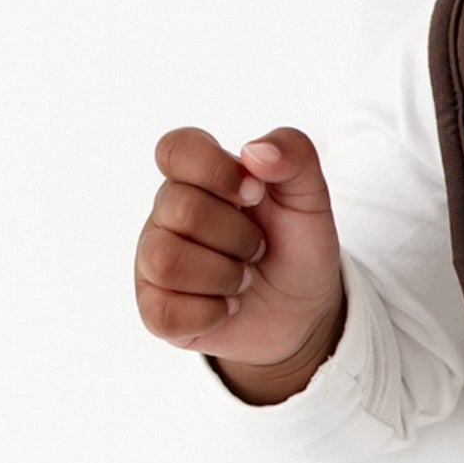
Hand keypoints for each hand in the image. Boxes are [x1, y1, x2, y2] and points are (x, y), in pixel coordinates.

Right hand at [134, 127, 344, 399]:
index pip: (175, 149)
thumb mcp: (309, 195)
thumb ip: (294, 153)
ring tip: (244, 279)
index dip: (215, 170)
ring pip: (166, 262)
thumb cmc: (295, 246)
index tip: (255, 193)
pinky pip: (166, 312)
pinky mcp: (155, 310)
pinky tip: (228, 306)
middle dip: (238, 236)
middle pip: (181, 211)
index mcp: (196, 177)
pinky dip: (212, 313)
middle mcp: (166, 215)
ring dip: (223, 275)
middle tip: (259, 249)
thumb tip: (254, 152)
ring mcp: (153, 262)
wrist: (303, 311)